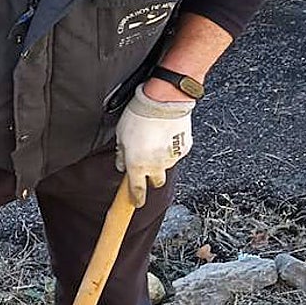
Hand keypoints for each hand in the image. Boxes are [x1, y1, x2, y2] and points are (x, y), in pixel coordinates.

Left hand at [115, 84, 194, 206]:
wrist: (163, 102)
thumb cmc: (138, 116)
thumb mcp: (120, 136)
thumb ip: (121, 155)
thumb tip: (121, 165)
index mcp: (137, 166)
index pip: (137, 190)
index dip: (136, 199)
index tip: (136, 202)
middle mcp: (156, 166)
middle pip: (156, 182)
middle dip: (151, 177)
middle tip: (146, 164)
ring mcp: (171, 158)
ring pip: (166, 166)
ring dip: (161, 160)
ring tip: (155, 142)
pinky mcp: (184, 148)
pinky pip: (176, 153)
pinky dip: (171, 148)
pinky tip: (166, 135)